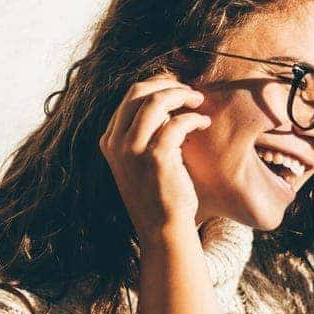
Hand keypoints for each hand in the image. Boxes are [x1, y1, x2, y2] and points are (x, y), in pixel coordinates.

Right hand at [98, 76, 210, 237]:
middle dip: (167, 84)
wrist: (163, 229)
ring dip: (181, 95)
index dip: (156, 86)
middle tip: (189, 91)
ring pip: (156, 101)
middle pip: (138, 91)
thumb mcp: (139, 162)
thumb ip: (143, 134)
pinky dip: (194, 118)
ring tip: (198, 101)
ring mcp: (133, 150)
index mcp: (109, 141)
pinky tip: (204, 123)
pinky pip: (177, 123)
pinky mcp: (156, 157)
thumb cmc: (158, 195)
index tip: (176, 90)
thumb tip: (165, 102)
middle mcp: (116, 143)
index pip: (129, 97)